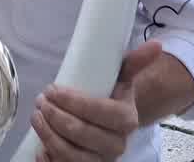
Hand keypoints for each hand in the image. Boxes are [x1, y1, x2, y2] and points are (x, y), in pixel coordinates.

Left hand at [33, 40, 160, 161]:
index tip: (52, 90)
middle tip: (40, 101)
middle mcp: (117, 145)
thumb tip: (157, 44)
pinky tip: (41, 146)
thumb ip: (136, 61)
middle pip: (81, 133)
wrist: (114, 123)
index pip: (98, 111)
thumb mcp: (123, 77)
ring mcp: (101, 161)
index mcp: (127, 120)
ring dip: (48, 136)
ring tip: (36, 118)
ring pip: (70, 155)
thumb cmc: (113, 96)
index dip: (72, 102)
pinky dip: (49, 159)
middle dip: (55, 116)